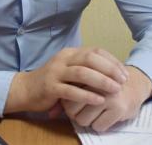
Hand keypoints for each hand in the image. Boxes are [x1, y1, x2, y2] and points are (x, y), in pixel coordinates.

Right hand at [4, 47, 128, 113]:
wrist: (26, 89)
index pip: (95, 51)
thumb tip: (112, 71)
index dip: (112, 61)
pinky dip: (87, 95)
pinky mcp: (50, 87)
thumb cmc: (52, 81)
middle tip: (123, 80)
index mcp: (70, 52)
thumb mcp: (69, 69)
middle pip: (90, 59)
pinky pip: (71, 91)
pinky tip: (99, 100)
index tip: (124, 73)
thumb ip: (86, 67)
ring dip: (101, 81)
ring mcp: (56, 72)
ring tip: (115, 90)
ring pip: (82, 73)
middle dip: (109, 69)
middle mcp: (63, 59)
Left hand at [61, 66, 151, 131]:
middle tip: (83, 110)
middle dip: (74, 114)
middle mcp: (97, 83)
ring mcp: (109, 95)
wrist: (135, 84)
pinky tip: (105, 115)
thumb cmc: (105, 84)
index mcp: (86, 72)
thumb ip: (70, 92)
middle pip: (71, 109)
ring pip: (83, 120)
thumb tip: (51, 113)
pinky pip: (98, 126)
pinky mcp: (119, 109)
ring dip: (87, 120)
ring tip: (95, 112)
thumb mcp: (87, 83)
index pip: (65, 93)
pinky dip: (99, 125)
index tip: (72, 102)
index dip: (66, 102)